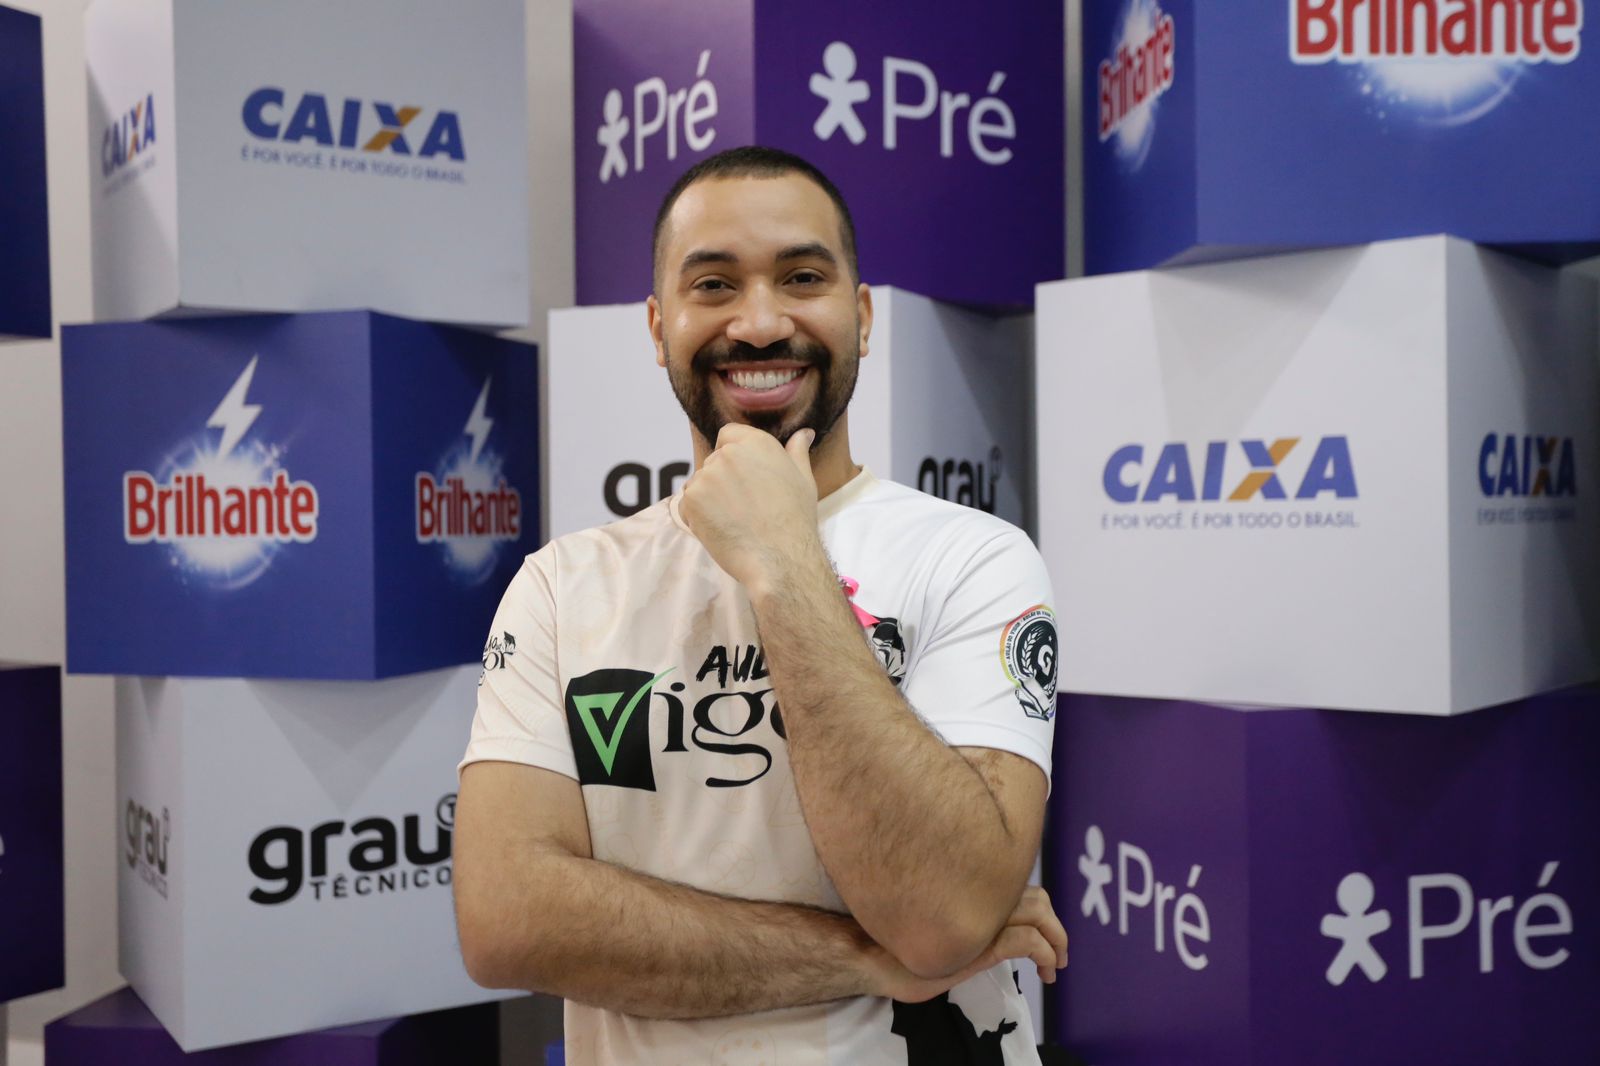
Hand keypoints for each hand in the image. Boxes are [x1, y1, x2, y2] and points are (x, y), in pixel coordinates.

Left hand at [679, 425, 822, 593]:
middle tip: (744, 507)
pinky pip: (687, 505)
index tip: (744, 478)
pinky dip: (698, 518)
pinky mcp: (691, 499)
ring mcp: (706, 476)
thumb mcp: (803, 479)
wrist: (780, 558)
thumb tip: (804, 433)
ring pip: (699, 484)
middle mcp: (728, 454)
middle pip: (713, 462)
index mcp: (755, 442)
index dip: (732, 454)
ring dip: (708, 500)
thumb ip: (797, 451)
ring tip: (734, 521)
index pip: (727, 434)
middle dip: (722, 481)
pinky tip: (721, 530)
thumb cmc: (795, 520)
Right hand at [869, 886, 1067, 1003]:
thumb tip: (982, 919)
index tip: (1042, 932)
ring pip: (1038, 914)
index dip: (1038, 906)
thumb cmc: (893, 943)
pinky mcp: (982, 944)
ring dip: (1057, 940)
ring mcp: (981, 917)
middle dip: (1055, 925)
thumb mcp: (937, 925)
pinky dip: (1045, 954)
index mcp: (969, 887)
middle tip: (1059, 952)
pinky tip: (1044, 969)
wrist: (870, 954)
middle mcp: (979, 895)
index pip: (1017, 884)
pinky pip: (1028, 942)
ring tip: (1055, 964)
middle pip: (1035, 896)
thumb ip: (961, 914)